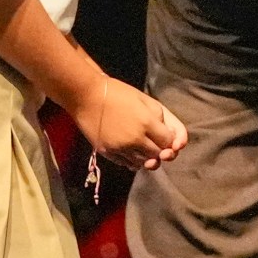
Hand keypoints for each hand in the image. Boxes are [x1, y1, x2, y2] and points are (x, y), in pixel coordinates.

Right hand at [73, 78, 188, 170]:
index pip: (168, 142)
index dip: (171, 141)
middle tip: (156, 142)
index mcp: (147, 123)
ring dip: (147, 157)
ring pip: (143, 163)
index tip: (166, 136)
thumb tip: (171, 137)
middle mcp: (135, 139)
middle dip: (161, 150)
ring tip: (143, 146)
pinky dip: (133, 160)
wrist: (87, 96)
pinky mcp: (108, 153)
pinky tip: (131, 151)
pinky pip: (127, 164)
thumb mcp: (146, 100)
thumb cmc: (118, 93)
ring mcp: (120, 148)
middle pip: (158, 155)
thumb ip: (162, 118)